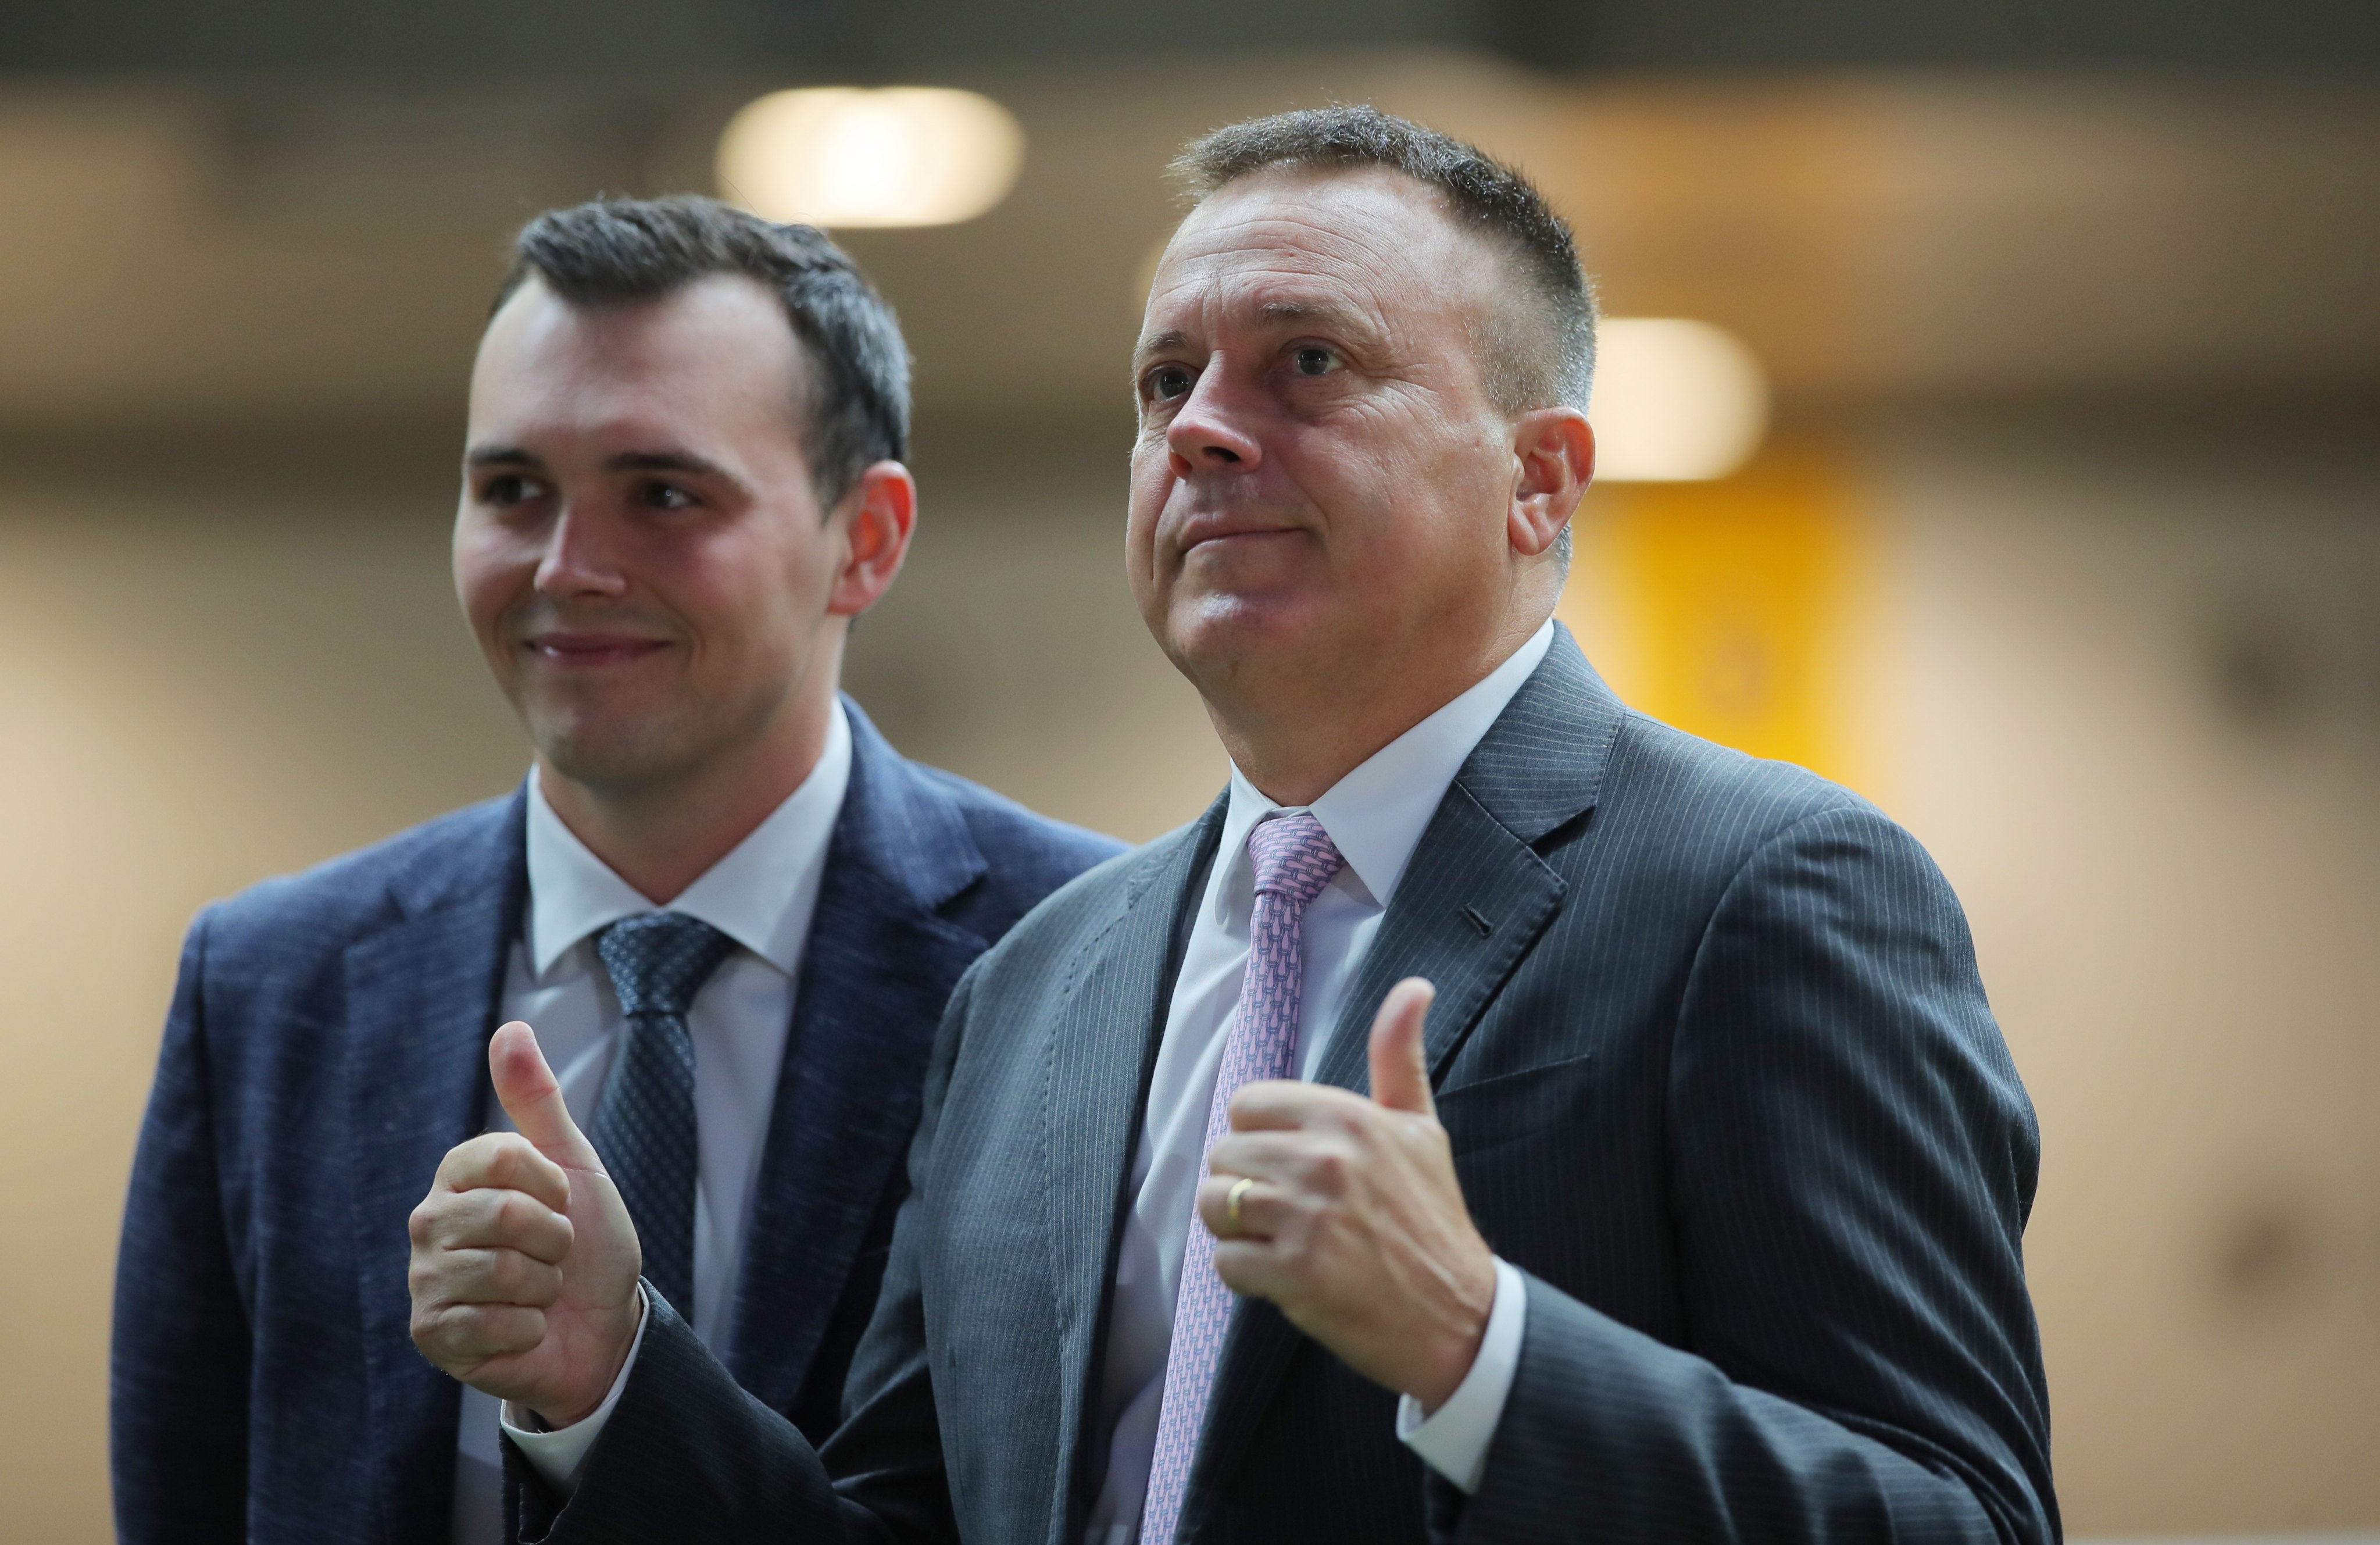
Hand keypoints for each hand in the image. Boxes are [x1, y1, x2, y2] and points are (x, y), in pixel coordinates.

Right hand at [408, 1022, 643, 1426]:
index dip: (554, 1184)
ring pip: (500, 1272)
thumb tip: (509, 1028)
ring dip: (544, 1286)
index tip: (563, 1200)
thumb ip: (537, 1099)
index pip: (504, 1156)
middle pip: (504, 1216)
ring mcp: (425, 1280)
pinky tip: (523, 1328)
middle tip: (555, 1254)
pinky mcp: (431, 1334)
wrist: (602, 1324)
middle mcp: (429, 1222)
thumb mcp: (573, 1162)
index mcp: (458, 1176)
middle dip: (555, 1240)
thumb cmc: (586, 1242)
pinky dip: (528, 1329)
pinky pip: (490, 1324)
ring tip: (539, 1290)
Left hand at [1200, 977, 1495, 1410]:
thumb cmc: (1434, 1220)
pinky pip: (1225, 1262)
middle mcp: (1322, 1159)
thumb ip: (1399, 1056)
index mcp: (1346, 1117)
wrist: (1460, 1317)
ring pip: (1214, 1205)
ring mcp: (1305, 1217)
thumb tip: (1414, 987)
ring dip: (1238, 1231)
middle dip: (1246, 1187)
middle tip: (1291, 1212)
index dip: (1261, 1138)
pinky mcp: (1293, 1273)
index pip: (1248, 1104)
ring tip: (1282, 1242)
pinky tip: (1286, 1278)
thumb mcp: (1422, 1129)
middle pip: (1223, 1155)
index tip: (1292, 1164)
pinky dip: (1247, 1276)